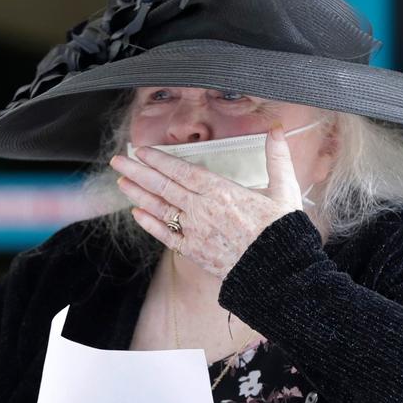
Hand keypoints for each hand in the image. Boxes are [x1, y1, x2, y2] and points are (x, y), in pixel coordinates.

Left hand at [109, 122, 303, 278]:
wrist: (278, 273)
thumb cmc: (282, 232)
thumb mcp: (285, 189)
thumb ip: (277, 157)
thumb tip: (276, 129)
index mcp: (222, 191)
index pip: (182, 170)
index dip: (159, 159)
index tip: (142, 151)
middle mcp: (202, 209)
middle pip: (162, 186)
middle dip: (137, 171)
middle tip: (117, 160)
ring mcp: (195, 231)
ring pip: (159, 208)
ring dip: (137, 193)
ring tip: (121, 182)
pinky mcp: (193, 251)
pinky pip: (165, 235)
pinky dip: (149, 223)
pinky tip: (137, 213)